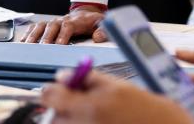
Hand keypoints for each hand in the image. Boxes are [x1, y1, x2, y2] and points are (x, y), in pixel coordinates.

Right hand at [21, 6, 107, 44]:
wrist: (85, 13)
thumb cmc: (92, 21)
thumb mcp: (101, 23)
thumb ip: (102, 30)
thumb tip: (97, 37)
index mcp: (76, 21)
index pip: (68, 26)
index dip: (63, 35)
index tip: (59, 45)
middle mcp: (63, 20)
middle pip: (52, 26)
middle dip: (46, 37)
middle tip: (41, 49)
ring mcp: (54, 22)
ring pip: (42, 26)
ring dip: (34, 36)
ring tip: (27, 46)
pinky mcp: (47, 24)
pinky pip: (35, 27)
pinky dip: (28, 33)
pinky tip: (22, 42)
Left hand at [41, 69, 193, 123]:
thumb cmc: (144, 108)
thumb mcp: (117, 85)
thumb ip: (88, 78)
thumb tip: (63, 75)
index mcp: (89, 107)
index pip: (49, 97)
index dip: (52, 89)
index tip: (60, 88)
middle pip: (53, 116)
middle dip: (62, 106)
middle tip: (79, 101)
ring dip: (70, 118)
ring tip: (92, 113)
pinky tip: (98, 120)